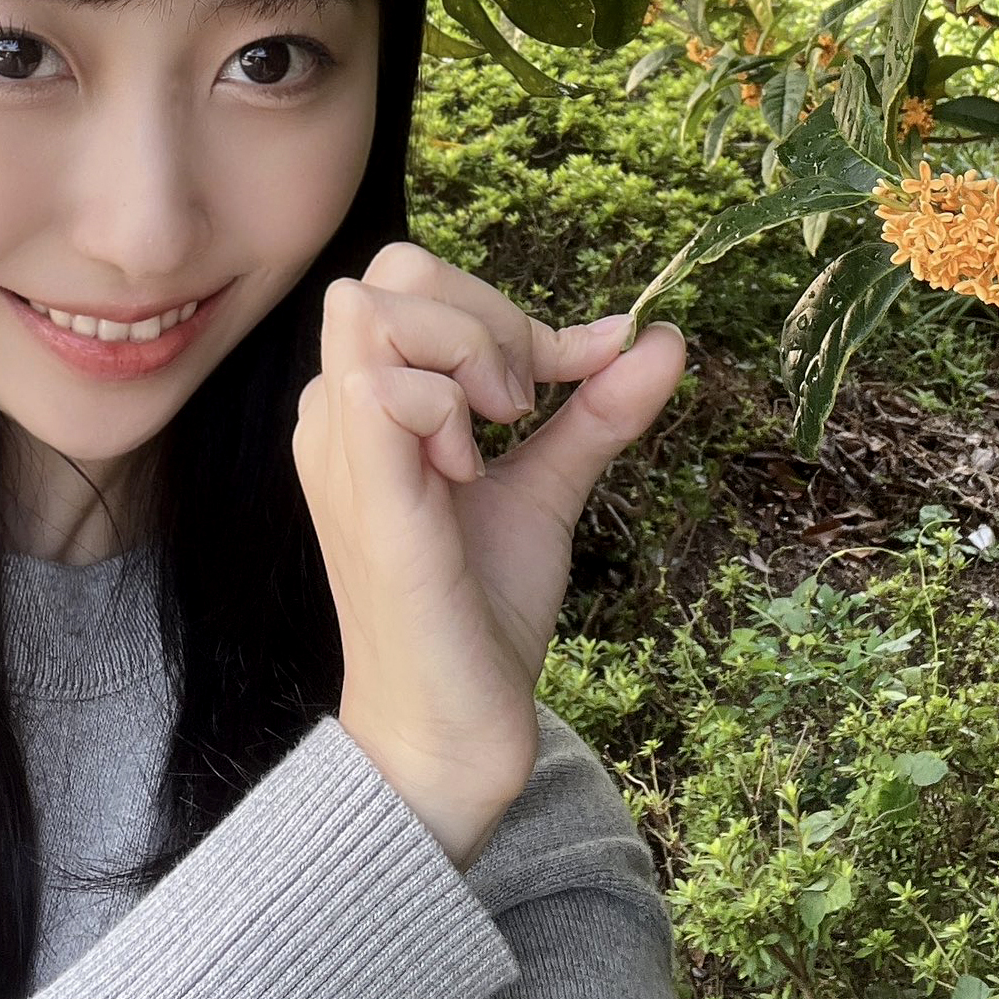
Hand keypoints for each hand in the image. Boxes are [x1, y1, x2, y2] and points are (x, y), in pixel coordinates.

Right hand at [291, 242, 687, 869]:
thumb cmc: (481, 609)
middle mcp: (336, 412)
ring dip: (464, 351)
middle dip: (485, 315)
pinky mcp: (362, 489)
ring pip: (372, 305)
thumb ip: (594, 409)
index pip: (415, 279)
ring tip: (496, 433)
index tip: (575, 368)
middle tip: (524, 404)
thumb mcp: (547, 484)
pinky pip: (382, 384)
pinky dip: (447, 405)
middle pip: (392, 272)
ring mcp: (338, 447)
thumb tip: (662, 337)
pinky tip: (468, 474)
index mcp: (369, 404)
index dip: (503, 309)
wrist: (457, 726)